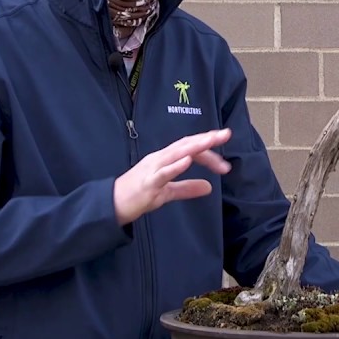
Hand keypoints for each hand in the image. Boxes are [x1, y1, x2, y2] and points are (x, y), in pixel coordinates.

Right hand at [113, 129, 231, 224]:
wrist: (112, 205)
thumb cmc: (138, 196)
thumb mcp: (167, 192)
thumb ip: (187, 188)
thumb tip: (209, 188)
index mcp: (164, 159)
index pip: (189, 150)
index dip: (208, 153)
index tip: (224, 165)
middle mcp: (159, 158)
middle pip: (186, 144)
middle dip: (206, 139)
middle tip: (227, 133)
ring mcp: (152, 169)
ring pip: (176, 153)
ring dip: (195, 146)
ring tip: (211, 140)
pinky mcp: (147, 183)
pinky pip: (162, 172)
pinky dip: (175, 166)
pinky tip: (188, 160)